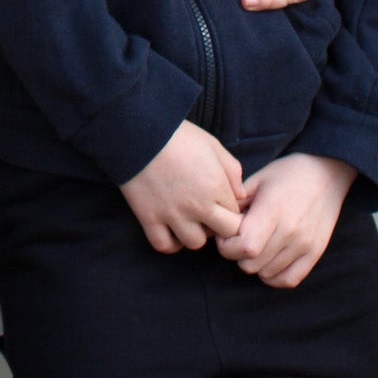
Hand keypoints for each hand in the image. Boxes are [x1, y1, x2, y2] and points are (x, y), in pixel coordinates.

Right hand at [121, 122, 245, 253]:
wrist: (137, 132)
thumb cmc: (177, 135)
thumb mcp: (212, 144)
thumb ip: (232, 170)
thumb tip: (240, 195)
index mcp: (216, 186)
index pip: (237, 216)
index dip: (232, 212)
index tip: (222, 205)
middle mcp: (197, 205)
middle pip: (223, 234)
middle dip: (220, 226)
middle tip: (209, 214)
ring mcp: (172, 214)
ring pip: (195, 243)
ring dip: (195, 234)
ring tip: (189, 220)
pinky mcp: (149, 218)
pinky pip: (164, 245)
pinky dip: (170, 242)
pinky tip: (171, 229)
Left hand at [215, 153, 356, 287]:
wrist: (327, 173)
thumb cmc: (288, 173)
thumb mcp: (258, 179)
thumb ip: (237, 202)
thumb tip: (219, 221)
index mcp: (273, 210)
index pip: (244, 246)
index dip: (227, 245)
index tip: (226, 234)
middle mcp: (290, 231)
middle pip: (251, 264)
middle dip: (236, 254)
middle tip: (239, 239)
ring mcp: (305, 245)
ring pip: (266, 273)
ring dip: (254, 264)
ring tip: (256, 245)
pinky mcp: (315, 253)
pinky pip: (288, 280)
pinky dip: (273, 276)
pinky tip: (268, 261)